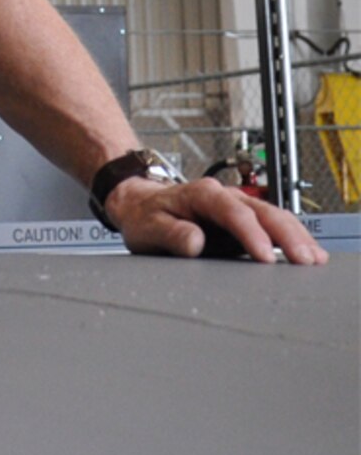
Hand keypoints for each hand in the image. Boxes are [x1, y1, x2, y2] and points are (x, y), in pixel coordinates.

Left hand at [105, 176, 327, 264]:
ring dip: (296, 236)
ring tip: (313, 259)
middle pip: (264, 211)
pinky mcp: (244, 218)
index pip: (233, 213)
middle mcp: (224, 195)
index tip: (266, 256)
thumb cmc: (145, 215)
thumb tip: (195, 242)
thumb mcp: (147, 226)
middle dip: (287, 235)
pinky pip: (273, 224)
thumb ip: (170, 233)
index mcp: (201, 194)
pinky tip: (307, 251)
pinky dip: (292, 236)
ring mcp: (237, 205)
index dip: (252, 234)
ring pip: (274, 215)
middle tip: (304, 260)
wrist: (140, 203)